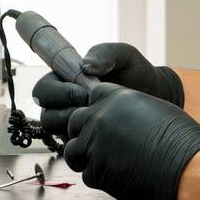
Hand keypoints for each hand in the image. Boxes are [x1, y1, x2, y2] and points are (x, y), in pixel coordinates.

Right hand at [32, 42, 183, 138]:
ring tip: (99, 120)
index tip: (84, 92)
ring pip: (55, 132)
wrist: (156, 96)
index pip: (43, 89)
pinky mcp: (82, 140)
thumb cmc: (136, 73)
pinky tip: (105, 132)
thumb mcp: (124, 56)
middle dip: (64, 111)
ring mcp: (71, 123)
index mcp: (65, 80)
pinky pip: (72, 146)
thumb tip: (84, 66)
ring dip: (73, 126)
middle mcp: (63, 103)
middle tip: (90, 108)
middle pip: (45, 113)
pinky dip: (84, 140)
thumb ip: (104, 53)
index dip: (58, 93)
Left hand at [63, 83, 199, 199]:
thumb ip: (128, 111)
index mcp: (116, 97)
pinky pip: (87, 174)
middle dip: (83, 135)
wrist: (187, 166)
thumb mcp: (153, 110)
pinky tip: (120, 177)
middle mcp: (101, 117)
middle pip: (74, 123)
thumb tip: (116, 120)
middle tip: (100, 146)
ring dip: (86, 158)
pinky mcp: (96, 170)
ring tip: (108, 164)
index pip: (89, 98)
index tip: (100, 122)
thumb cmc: (179, 140)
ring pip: (73, 151)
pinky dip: (100, 178)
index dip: (93, 112)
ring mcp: (95, 143)